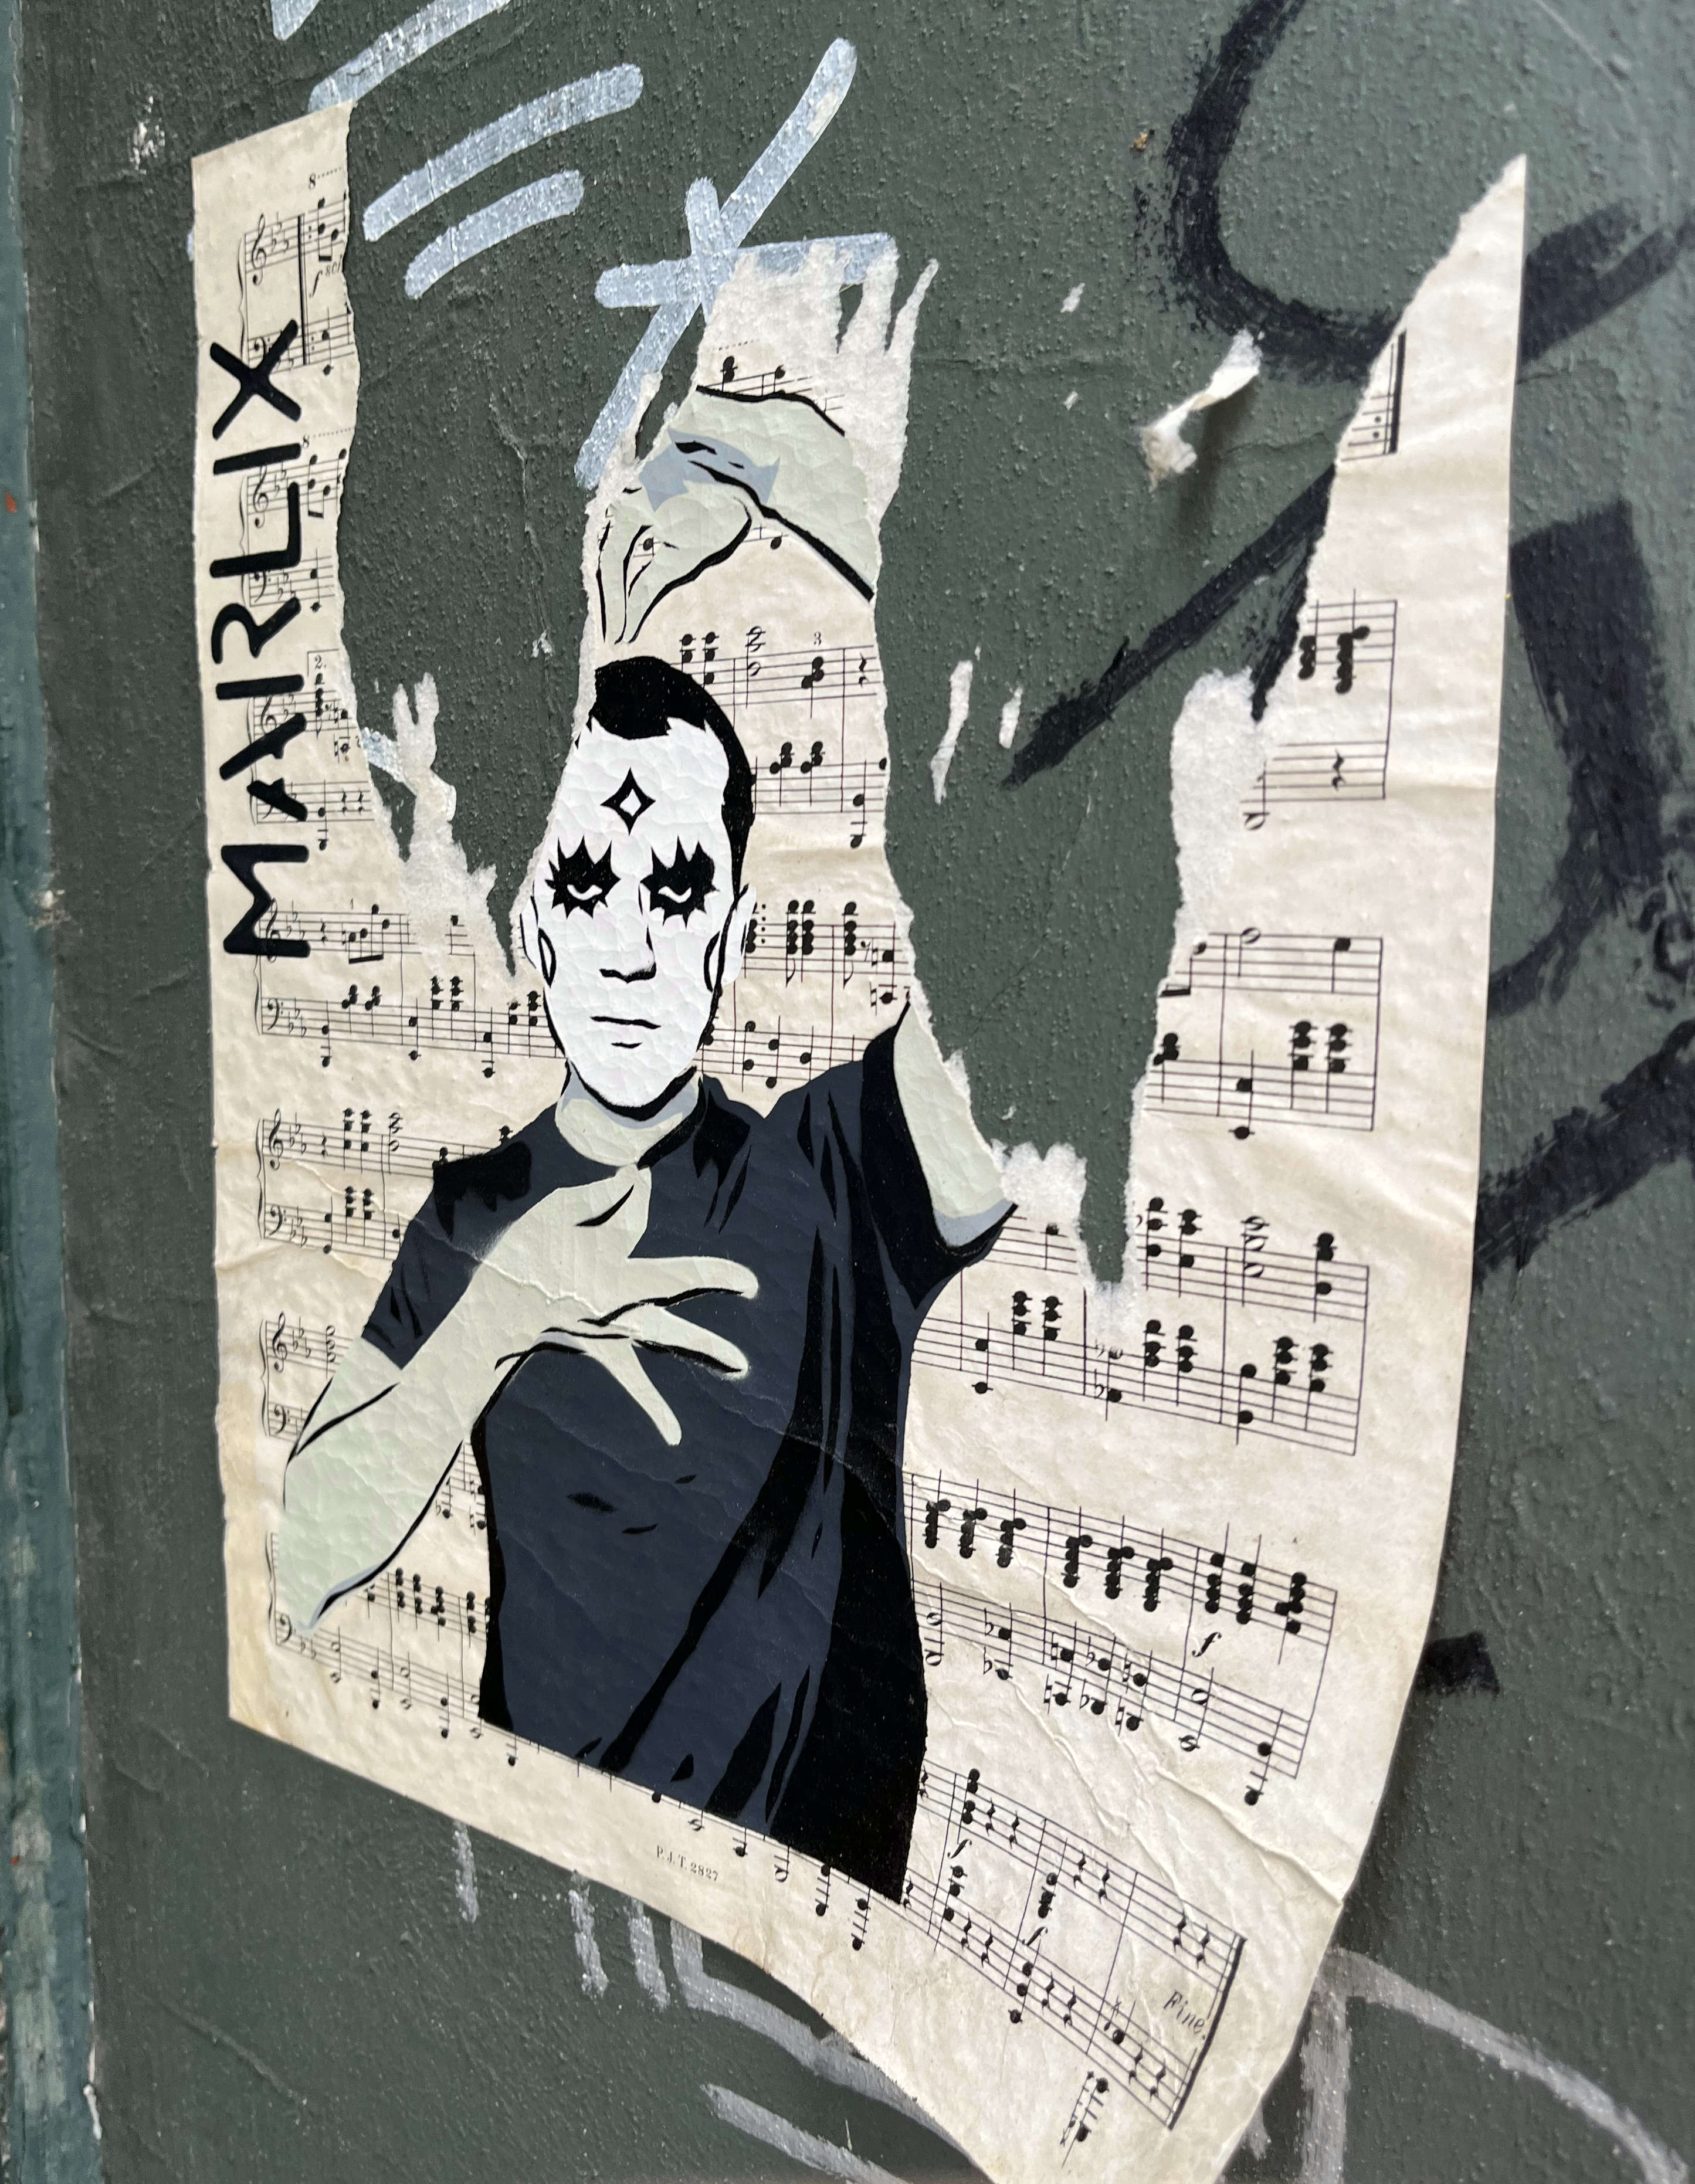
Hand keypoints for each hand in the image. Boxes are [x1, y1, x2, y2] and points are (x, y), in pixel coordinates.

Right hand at [468, 1166, 757, 1445]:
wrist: (489, 1315)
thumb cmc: (518, 1258)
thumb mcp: (549, 1215)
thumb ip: (594, 1196)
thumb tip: (633, 1176)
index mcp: (607, 1266)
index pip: (644, 1229)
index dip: (654, 1211)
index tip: (667, 1207)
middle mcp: (619, 1301)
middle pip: (674, 1285)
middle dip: (712, 1280)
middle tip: (751, 1283)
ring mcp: (612, 1328)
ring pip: (664, 1335)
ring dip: (704, 1347)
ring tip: (741, 1363)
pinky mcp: (601, 1347)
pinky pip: (631, 1381)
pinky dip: (654, 1407)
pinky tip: (676, 1436)